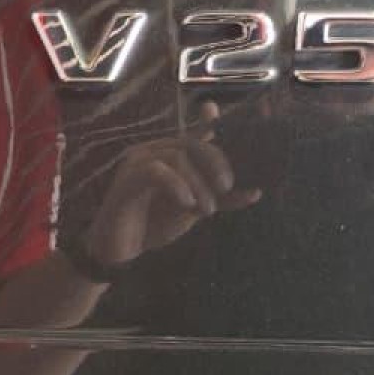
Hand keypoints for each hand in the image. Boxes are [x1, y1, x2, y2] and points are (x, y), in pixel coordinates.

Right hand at [83, 101, 261, 268]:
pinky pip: (156, 171)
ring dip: (198, 183)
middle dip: (214, 163)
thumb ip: (220, 199)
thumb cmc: (153, 225)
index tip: (226, 124)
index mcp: (167, 155)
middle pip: (190, 142)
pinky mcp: (128, 179)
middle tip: (225, 188)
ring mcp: (137, 163)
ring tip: (206, 210)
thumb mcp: (194, 211)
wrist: (119, 251)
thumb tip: (255, 192)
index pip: (193, 134)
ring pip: (177, 156)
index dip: (208, 123)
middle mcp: (152, 152)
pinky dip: (177, 185)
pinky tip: (186, 203)